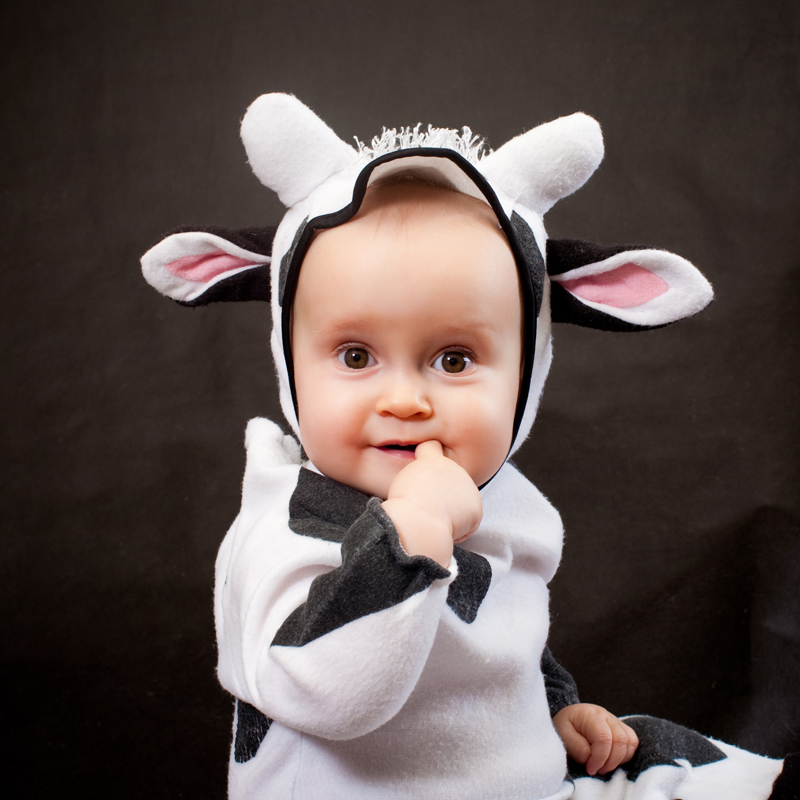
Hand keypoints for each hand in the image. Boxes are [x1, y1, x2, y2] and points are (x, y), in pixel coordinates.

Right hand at [381, 440, 481, 566]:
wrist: (420, 523)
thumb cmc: (404, 507)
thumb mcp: (402, 484)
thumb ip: (417, 479)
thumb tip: (423, 489)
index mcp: (432, 460)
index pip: (432, 446)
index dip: (429, 453)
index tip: (424, 461)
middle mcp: (454, 469)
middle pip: (448, 480)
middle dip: (441, 493)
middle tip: (426, 506)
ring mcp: (468, 487)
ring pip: (459, 502)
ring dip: (451, 511)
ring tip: (434, 517)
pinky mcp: (476, 507)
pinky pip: (467, 521)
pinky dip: (459, 529)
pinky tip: (445, 527)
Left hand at [553, 703, 638, 776]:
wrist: (568, 719)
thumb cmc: (564, 727)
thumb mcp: (563, 736)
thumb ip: (577, 748)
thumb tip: (592, 759)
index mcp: (590, 715)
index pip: (604, 738)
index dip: (599, 758)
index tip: (590, 769)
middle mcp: (606, 715)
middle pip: (620, 739)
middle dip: (611, 761)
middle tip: (597, 770)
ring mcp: (616, 721)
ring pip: (630, 741)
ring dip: (619, 759)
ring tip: (604, 766)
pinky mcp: (621, 729)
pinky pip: (632, 743)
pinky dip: (625, 756)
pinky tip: (612, 760)